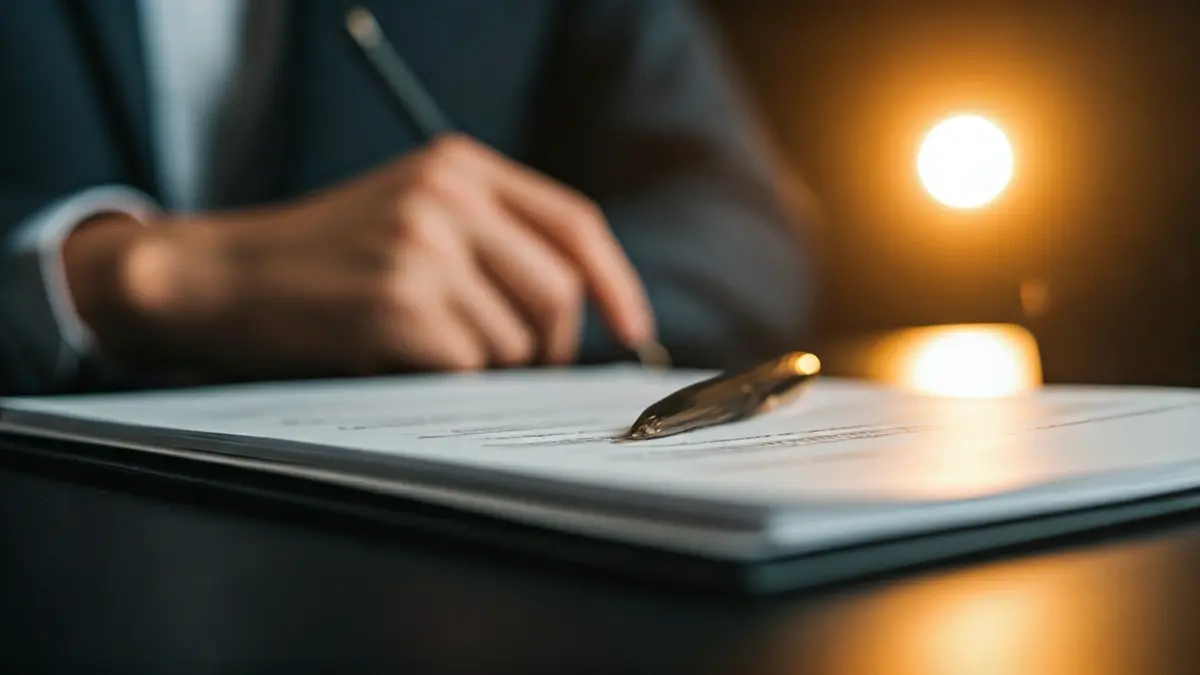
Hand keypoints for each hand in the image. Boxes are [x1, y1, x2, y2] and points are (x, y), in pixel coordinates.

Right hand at [66, 135, 654, 380]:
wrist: (221, 276)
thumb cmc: (323, 258)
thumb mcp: (412, 214)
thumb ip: (491, 239)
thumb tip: (578, 311)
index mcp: (458, 165)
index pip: (574, 223)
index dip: (614, 283)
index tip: (631, 330)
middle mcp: (447, 196)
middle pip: (557, 290)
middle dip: (549, 345)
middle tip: (518, 365)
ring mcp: (423, 248)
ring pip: (515, 340)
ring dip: (486, 366)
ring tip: (425, 349)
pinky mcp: (399, 305)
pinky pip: (468, 369)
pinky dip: (446, 381)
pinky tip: (398, 359)